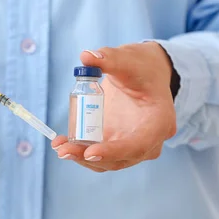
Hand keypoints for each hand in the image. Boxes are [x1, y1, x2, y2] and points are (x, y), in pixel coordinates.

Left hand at [51, 42, 176, 171]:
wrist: (147, 72)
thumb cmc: (142, 67)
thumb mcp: (128, 59)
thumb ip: (109, 58)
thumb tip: (87, 56)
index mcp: (159, 120)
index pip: (140, 144)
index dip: (115, 152)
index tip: (90, 152)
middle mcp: (150, 139)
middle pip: (122, 158)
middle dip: (90, 156)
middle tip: (64, 150)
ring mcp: (134, 144)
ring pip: (110, 161)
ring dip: (82, 157)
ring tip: (59, 147)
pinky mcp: (119, 144)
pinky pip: (101, 155)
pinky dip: (82, 152)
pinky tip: (62, 144)